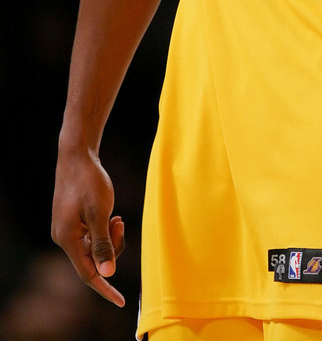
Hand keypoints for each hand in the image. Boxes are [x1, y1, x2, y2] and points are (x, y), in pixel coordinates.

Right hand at [51, 150, 125, 305]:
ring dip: (109, 237)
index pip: (88, 274)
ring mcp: (66, 229)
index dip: (105, 288)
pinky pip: (90, 236)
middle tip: (121, 224)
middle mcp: (64, 238)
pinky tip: (111, 216)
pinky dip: (103, 230)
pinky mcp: (71, 221)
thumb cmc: (89, 182)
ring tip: (117, 218)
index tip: (121, 300)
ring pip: (93, 247)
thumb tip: (108, 272)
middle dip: (112, 248)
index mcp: (68, 239)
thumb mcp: (100, 212)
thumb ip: (103, 243)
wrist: (77, 157)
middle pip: (93, 259)